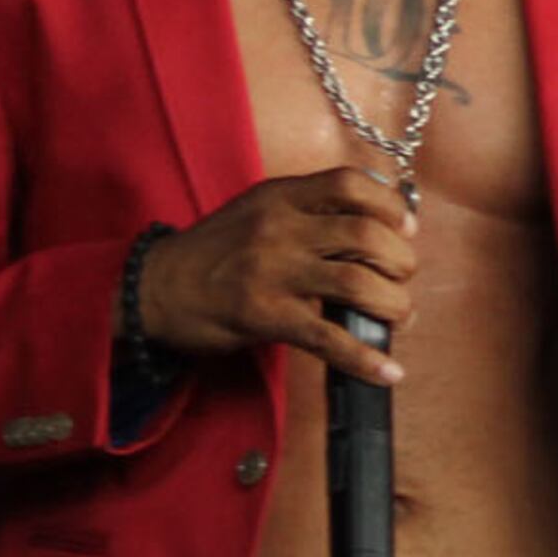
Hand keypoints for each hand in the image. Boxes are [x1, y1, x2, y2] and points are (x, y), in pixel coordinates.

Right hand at [140, 166, 415, 385]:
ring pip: (357, 283)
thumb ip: (308, 213)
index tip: (406, 229)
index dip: (390, 206)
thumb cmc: (214, 253)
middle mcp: (279, 228)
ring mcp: (271, 272)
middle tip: (403, 279)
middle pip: (366, 235)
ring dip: (394, 304)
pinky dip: (366, 358)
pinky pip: (328, 339)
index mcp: (280, 197)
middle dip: (401, 262)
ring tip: (399, 315)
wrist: (151, 289)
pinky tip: (388, 372)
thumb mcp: (258, 213)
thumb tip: (377, 227)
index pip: (349, 184)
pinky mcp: (264, 316)